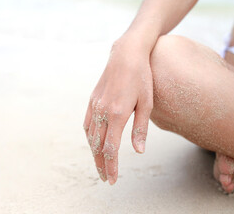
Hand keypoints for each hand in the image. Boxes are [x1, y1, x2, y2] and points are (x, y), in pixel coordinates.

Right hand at [83, 34, 153, 184]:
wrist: (126, 54)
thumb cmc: (141, 78)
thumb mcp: (146, 103)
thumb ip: (140, 129)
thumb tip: (139, 152)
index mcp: (117, 114)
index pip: (110, 148)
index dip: (111, 166)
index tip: (112, 180)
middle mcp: (102, 111)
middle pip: (98, 146)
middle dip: (101, 164)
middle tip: (105, 179)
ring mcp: (94, 105)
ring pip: (90, 136)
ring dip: (94, 153)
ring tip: (100, 165)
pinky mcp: (92, 100)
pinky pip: (87, 124)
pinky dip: (89, 138)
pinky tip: (93, 144)